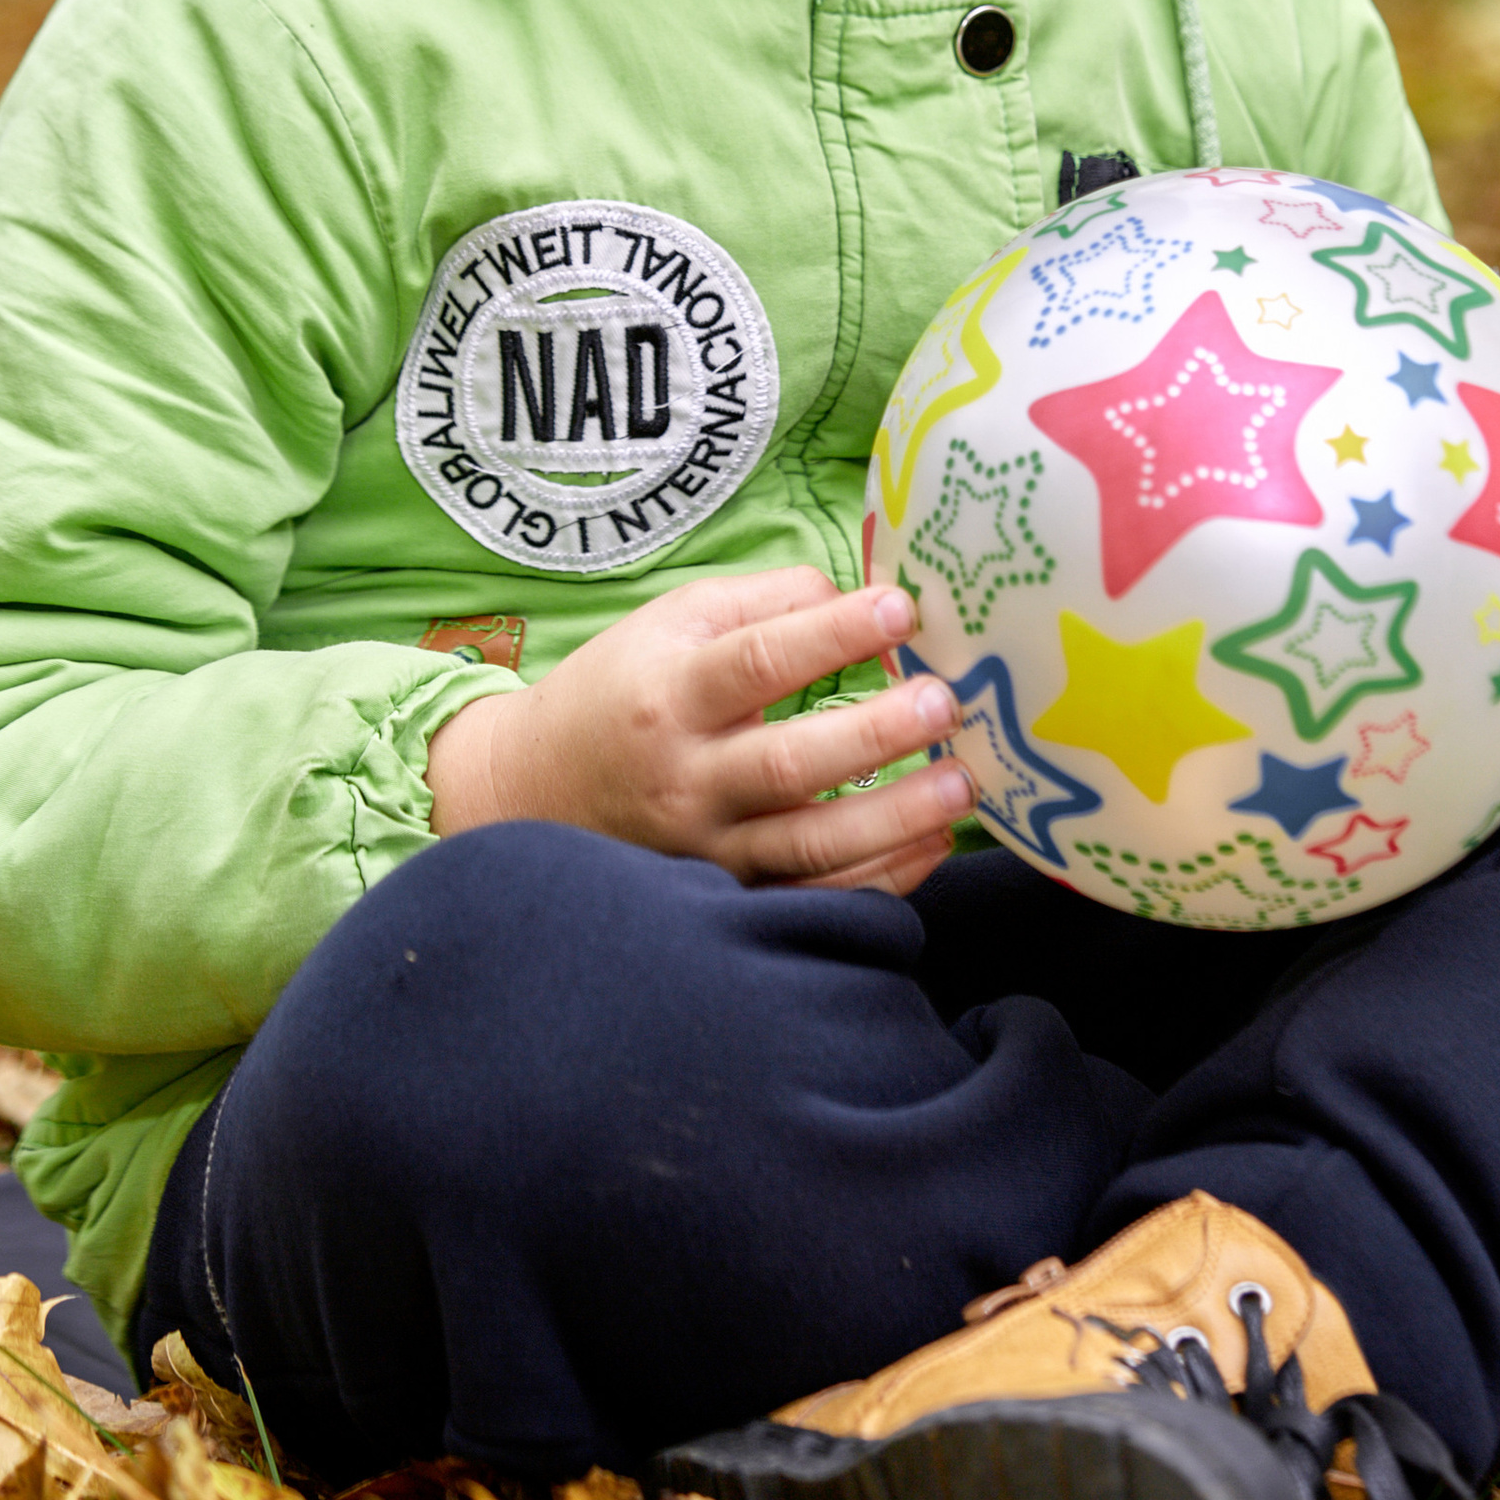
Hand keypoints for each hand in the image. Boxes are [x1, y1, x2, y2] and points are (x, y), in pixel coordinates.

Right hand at [424, 568, 971, 893]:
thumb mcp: (672, 622)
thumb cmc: (622, 690)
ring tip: (962, 783)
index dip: (833, 633)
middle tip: (944, 701)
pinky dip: (880, 879)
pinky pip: (814, 899)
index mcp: (671, 695)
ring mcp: (708, 850)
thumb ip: (767, 603)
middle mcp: (688, 779)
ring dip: (896, 819)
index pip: (759, 661)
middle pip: (790, 764)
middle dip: (877, 734)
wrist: (537, 791)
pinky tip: (932, 843)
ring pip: (810, 847)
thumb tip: (863, 600)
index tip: (901, 607)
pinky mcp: (730, 896)